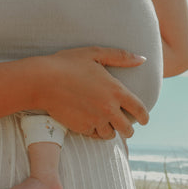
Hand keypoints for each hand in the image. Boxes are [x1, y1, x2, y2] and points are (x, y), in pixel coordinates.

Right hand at [32, 46, 148, 139]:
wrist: (42, 81)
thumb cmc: (68, 63)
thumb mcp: (95, 54)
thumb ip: (121, 57)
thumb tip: (142, 59)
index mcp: (116, 91)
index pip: (139, 110)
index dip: (144, 117)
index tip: (144, 120)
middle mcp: (108, 109)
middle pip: (127, 128)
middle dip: (128, 129)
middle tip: (126, 127)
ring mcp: (95, 120)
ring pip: (110, 135)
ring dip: (111, 131)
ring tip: (107, 125)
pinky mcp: (81, 128)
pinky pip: (93, 135)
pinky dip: (95, 132)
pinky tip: (91, 125)